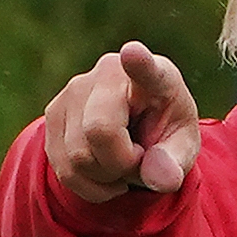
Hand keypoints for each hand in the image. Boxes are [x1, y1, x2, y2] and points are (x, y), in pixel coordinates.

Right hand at [43, 41, 200, 202]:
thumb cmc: (164, 135)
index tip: (133, 52)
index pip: (144, 68)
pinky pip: (63, 168)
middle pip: (100, 131)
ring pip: (77, 156)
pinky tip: (103, 171)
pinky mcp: (53, 112)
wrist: (135, 133)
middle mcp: (109, 73)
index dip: (138, 61)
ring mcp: (75, 89)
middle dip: (121, 164)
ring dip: (104, 177)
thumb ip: (175, 163)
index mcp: (156, 76)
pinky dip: (87, 184)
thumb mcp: (182, 149)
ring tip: (121, 162)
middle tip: (138, 158)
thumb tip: (160, 178)